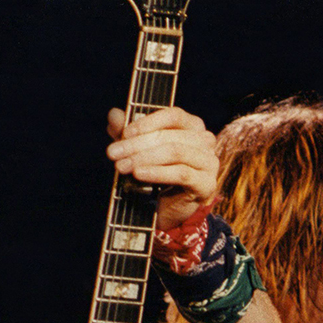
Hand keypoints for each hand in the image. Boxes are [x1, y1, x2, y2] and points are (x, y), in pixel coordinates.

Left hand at [106, 106, 218, 229]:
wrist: (168, 209)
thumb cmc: (155, 174)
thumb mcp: (137, 150)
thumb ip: (127, 132)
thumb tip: (114, 114)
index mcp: (192, 126)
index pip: (173, 115)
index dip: (148, 122)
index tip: (124, 133)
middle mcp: (204, 140)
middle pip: (170, 136)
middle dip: (137, 144)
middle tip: (113, 153)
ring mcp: (209, 162)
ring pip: (175, 153)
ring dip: (144, 158)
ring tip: (121, 166)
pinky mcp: (206, 183)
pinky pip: (181, 173)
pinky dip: (157, 173)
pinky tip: (139, 174)